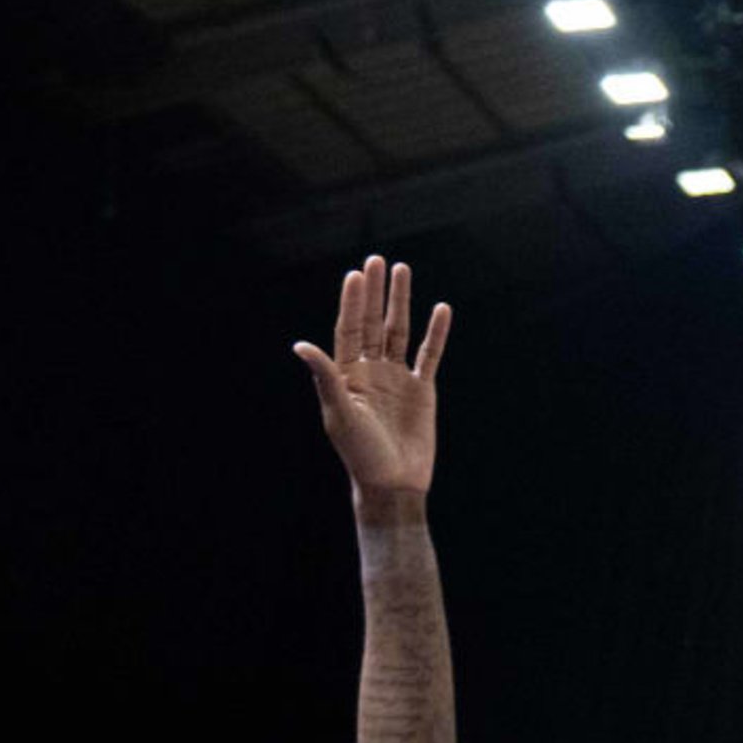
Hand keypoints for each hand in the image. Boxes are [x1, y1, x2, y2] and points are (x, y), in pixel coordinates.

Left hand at [290, 256, 451, 499]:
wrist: (393, 482)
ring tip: (404, 271)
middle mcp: (371, 371)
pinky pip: (431, 355)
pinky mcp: (423, 390)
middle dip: (375, 292)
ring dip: (402, 302)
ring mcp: (398, 378)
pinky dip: (437, 332)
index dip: (352, 302)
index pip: (349, 330)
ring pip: (400, 332)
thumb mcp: (339, 413)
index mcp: (347, 374)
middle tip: (377, 260)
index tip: (355, 275)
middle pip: (373, 322)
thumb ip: (325, 377)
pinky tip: (441, 309)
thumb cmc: (360, 452)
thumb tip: (301, 345)